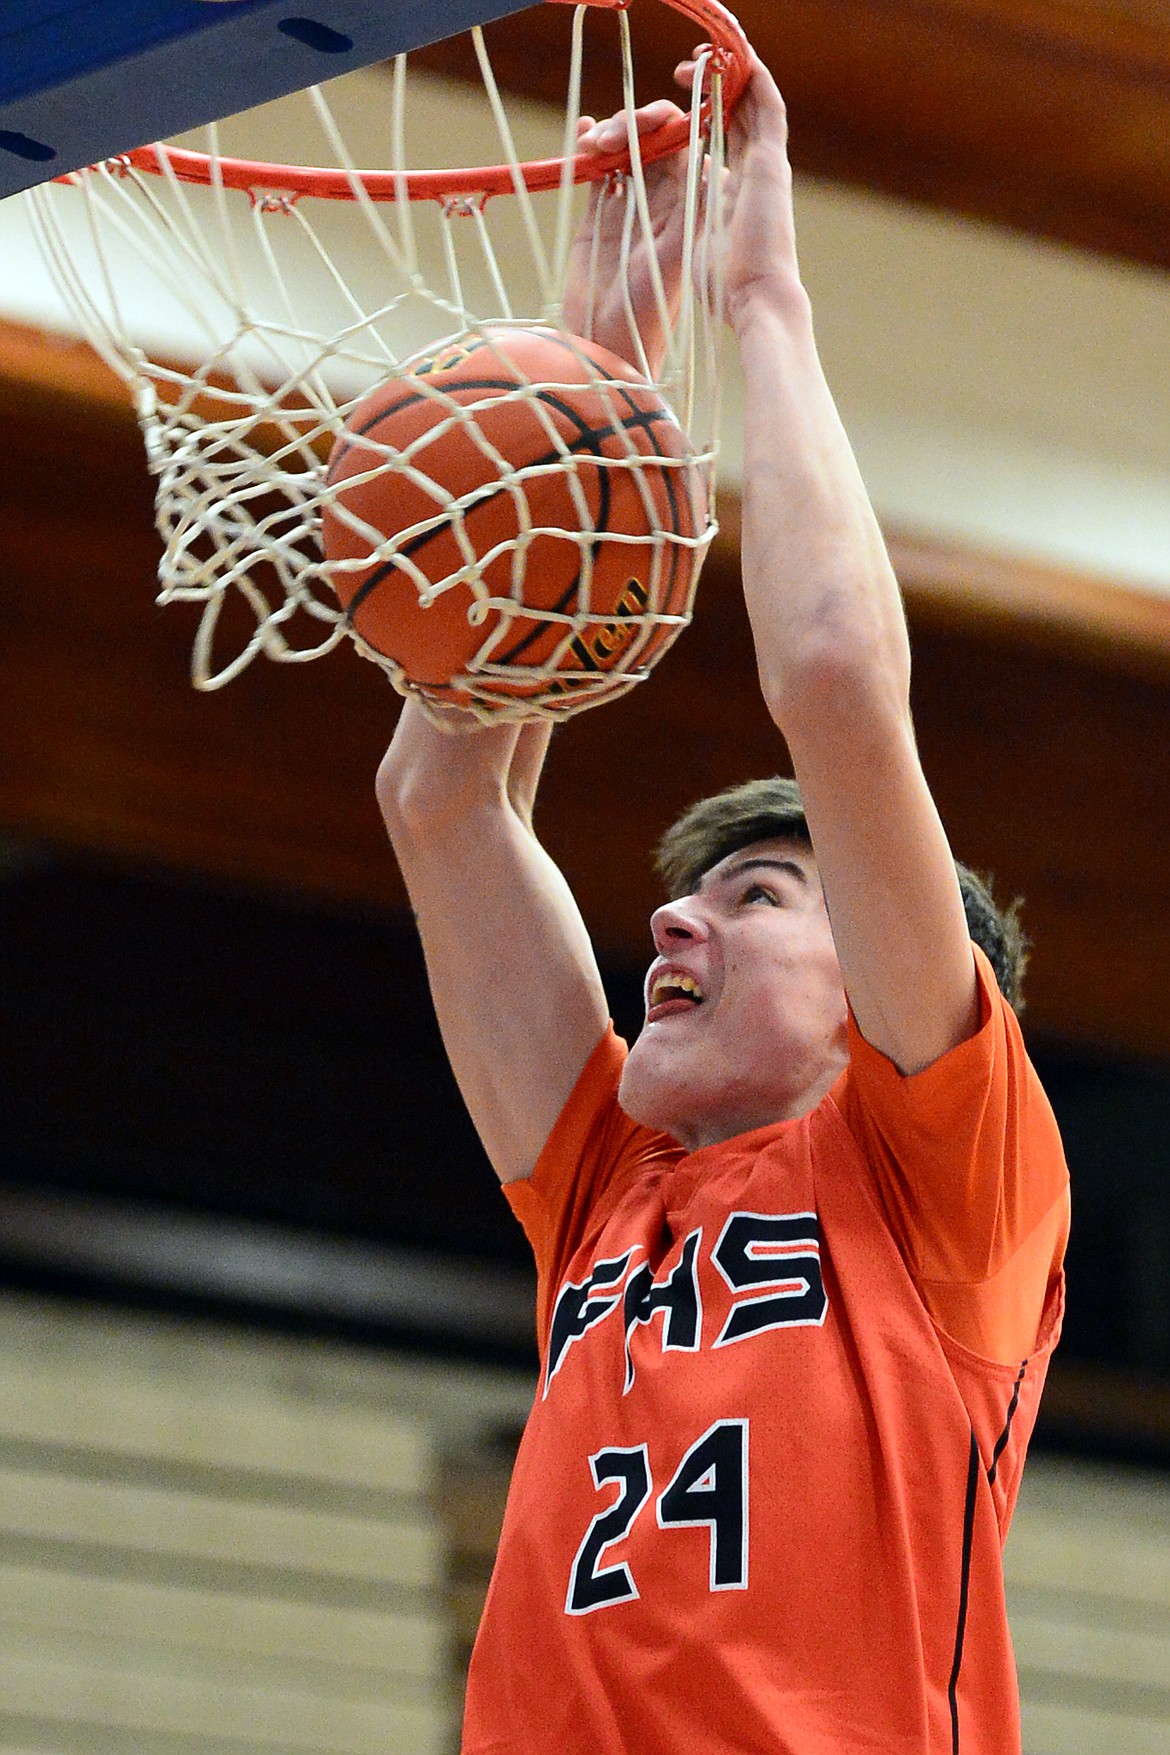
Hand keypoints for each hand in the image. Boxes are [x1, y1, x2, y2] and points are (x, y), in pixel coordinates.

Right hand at [563, 101, 692, 376]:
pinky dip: (587, 146)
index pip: (683, 148)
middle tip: (617, 132)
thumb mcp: (673, 259)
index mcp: (685, 207)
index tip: (656, 119)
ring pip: (623, 151)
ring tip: (595, 142)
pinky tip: (582, 132)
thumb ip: (688, 213)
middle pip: (652, 142)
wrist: (607, 344)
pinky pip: (596, 171)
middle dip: (636, 125)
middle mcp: (659, 203)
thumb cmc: (648, 311)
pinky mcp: (597, 216)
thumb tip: (705, 160)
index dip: (671, 125)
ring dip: (610, 134)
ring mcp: (628, 206)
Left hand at [675, 50, 802, 332]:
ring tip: (706, 53)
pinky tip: (737, 55)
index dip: (695, 117)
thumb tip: (661, 215)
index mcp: (732, 193)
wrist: (756, 299)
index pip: (716, 141)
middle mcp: (753, 175)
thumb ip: (682, 220)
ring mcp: (765, 167)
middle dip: (710, 87)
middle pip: (734, 116)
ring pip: (752, 105)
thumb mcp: (691, 245)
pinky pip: (768, 106)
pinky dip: (756, 78)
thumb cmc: (724, 289)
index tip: (667, 105)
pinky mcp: (773, 163)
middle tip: (684, 66)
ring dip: (730, 75)